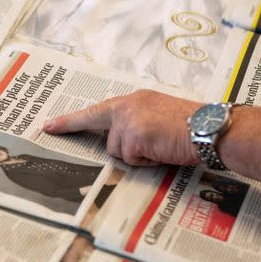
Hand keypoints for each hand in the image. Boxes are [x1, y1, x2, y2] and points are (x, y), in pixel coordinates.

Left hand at [42, 89, 202, 166]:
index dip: (71, 120)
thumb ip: (139, 124)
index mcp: (135, 100)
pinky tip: (163, 151)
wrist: (211, 128)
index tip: (49, 125)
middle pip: (104, 134)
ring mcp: (129, 120)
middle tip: (50, 129)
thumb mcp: (160, 118)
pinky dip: (146, 161)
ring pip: (117, 152)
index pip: (98, 110)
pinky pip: (130, 159)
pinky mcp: (133, 135)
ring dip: (137, 156)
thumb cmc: (194, 128)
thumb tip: (123, 144)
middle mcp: (129, 105)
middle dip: (103, 140)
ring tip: (161, 147)